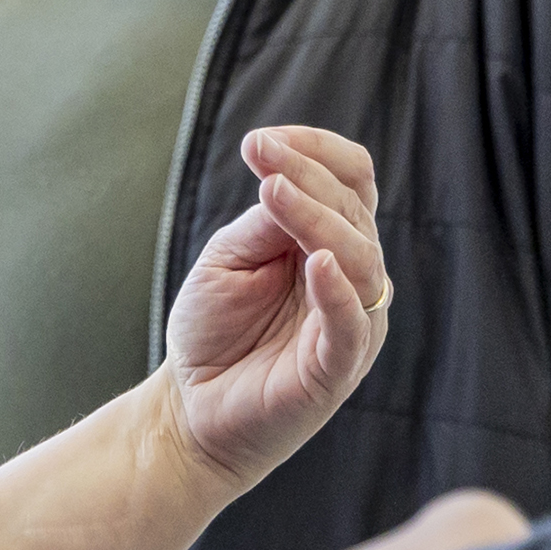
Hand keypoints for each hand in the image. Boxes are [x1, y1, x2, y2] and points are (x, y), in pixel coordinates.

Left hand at [160, 125, 393, 490]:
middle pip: (353, 211)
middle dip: (307, 175)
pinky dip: (340, 292)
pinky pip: (353, 325)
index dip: (317, 151)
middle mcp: (352, 278)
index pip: (351, 182)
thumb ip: (264, 225)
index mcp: (330, 244)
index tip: (262, 140)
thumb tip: (288, 181)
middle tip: (260, 153)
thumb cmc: (213, 332)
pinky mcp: (338, 368)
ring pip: (360, 259)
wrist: (191, 409)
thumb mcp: (229, 260)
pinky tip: (317, 262)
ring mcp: (350, 323)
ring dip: (318, 219)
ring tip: (275, 191)